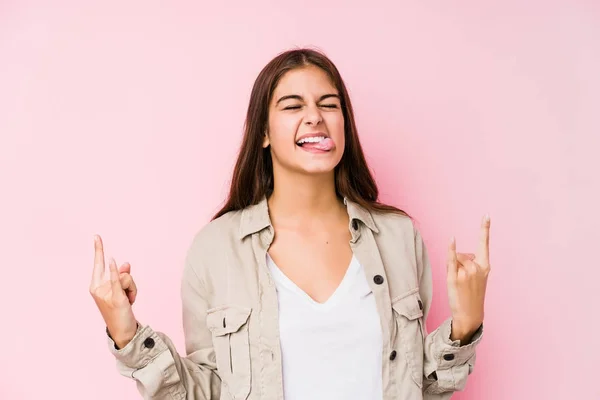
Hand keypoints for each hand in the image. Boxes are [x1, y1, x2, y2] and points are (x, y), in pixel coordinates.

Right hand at [89, 235, 138, 348]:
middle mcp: (98, 288)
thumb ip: (122, 276)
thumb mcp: (120, 291)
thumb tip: (126, 264)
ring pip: (126, 277)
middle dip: (121, 275)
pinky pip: (117, 280)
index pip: (98, 264)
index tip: (97, 235)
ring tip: (129, 301)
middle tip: (113, 270)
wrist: (122, 331)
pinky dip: (114, 271)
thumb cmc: (120, 310)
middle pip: (119, 271)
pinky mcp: (116, 298)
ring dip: (132, 288)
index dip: (98, 249)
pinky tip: (111, 260)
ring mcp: (106, 293)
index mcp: (95, 285)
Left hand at [446, 215, 490, 342]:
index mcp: (485, 267)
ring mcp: (466, 273)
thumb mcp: (477, 278)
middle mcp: (477, 268)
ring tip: (459, 283)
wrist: (470, 314)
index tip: (486, 215)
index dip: (484, 228)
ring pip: (456, 259)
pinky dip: (451, 249)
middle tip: (464, 281)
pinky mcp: (455, 278)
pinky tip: (452, 239)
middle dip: (460, 263)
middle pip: (464, 254)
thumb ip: (471, 263)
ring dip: (454, 268)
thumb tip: (460, 253)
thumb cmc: (472, 295)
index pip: (484, 244)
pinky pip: (451, 260)